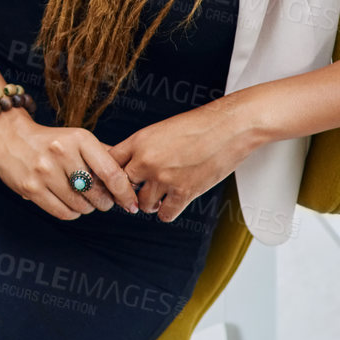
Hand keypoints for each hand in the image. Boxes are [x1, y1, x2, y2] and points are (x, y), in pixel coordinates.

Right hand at [0, 107, 140, 219]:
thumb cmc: (50, 141)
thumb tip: (131, 177)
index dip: (125, 193)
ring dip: (88, 208)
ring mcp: (44, 171)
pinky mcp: (31, 188)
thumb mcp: (77, 138)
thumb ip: (104, 154)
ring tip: (84, 200)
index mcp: (79, 139)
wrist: (8, 137)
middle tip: (103, 200)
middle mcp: (62, 153)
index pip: (111, 173)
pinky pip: (63, 212)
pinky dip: (72, 213)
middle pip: (97, 194)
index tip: (131, 203)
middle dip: (105, 202)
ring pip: (81, 206)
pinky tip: (71, 205)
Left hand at [106, 98, 258, 221]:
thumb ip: (143, 147)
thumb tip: (129, 165)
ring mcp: (164, 178)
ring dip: (148, 203)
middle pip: (122, 187)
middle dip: (128, 192)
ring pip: (142, 204)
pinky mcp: (184, 191)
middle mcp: (146, 160)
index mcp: (138, 141)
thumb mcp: (161, 130)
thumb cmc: (199, 125)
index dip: (110, 174)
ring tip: (157, 198)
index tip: (116, 180)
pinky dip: (166, 212)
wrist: (229, 127)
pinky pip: (165, 214)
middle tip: (135, 193)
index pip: (109, 163)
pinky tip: (171, 204)